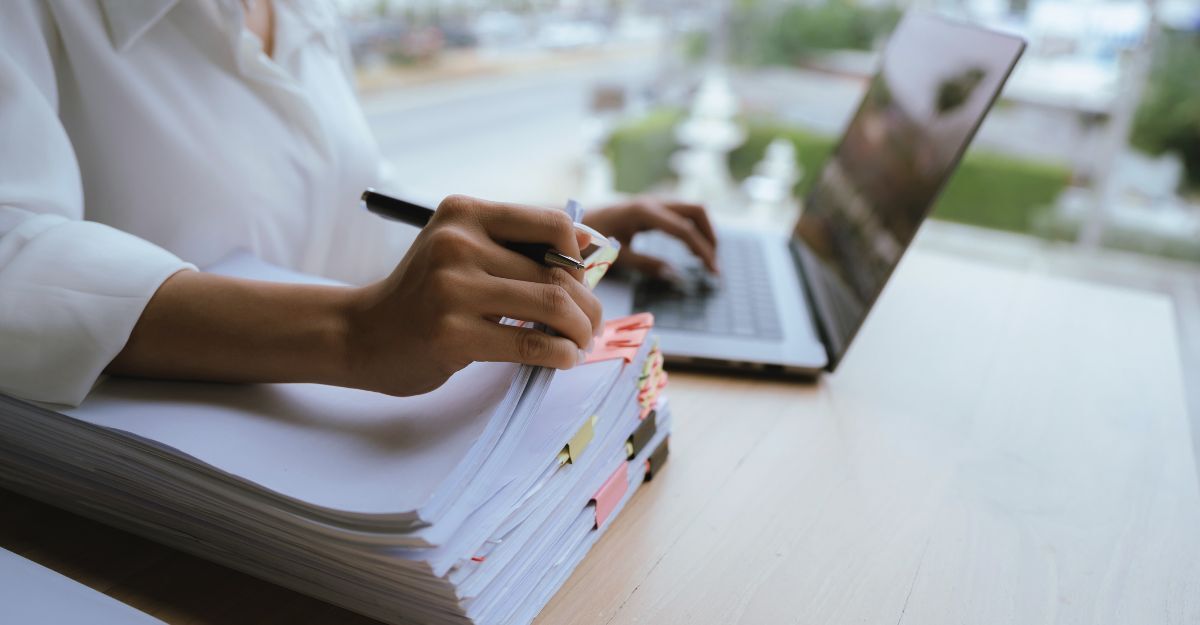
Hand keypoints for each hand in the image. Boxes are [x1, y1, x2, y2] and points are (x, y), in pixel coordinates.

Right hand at [345, 195, 601, 395]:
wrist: (361, 334)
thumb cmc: (424, 296)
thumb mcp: (461, 251)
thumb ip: (516, 248)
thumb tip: (593, 249)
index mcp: (464, 213)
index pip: (552, 223)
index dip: (580, 258)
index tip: (579, 285)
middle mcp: (457, 243)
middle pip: (558, 271)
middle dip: (588, 305)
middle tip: (590, 325)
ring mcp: (452, 288)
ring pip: (552, 305)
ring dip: (580, 331)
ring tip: (579, 343)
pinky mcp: (452, 334)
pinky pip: (530, 343)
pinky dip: (560, 354)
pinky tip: (561, 359)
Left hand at [582, 197, 717, 277]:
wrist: (577, 220)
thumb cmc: (591, 239)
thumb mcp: (617, 254)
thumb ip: (646, 263)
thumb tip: (675, 275)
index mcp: (645, 212)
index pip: (685, 229)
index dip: (702, 251)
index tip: (713, 273)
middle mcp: (655, 202)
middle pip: (698, 211)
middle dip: (711, 237)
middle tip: (713, 265)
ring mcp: (656, 201)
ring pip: (694, 210)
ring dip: (705, 232)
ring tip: (707, 260)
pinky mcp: (655, 207)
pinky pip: (684, 214)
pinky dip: (695, 230)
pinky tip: (693, 250)